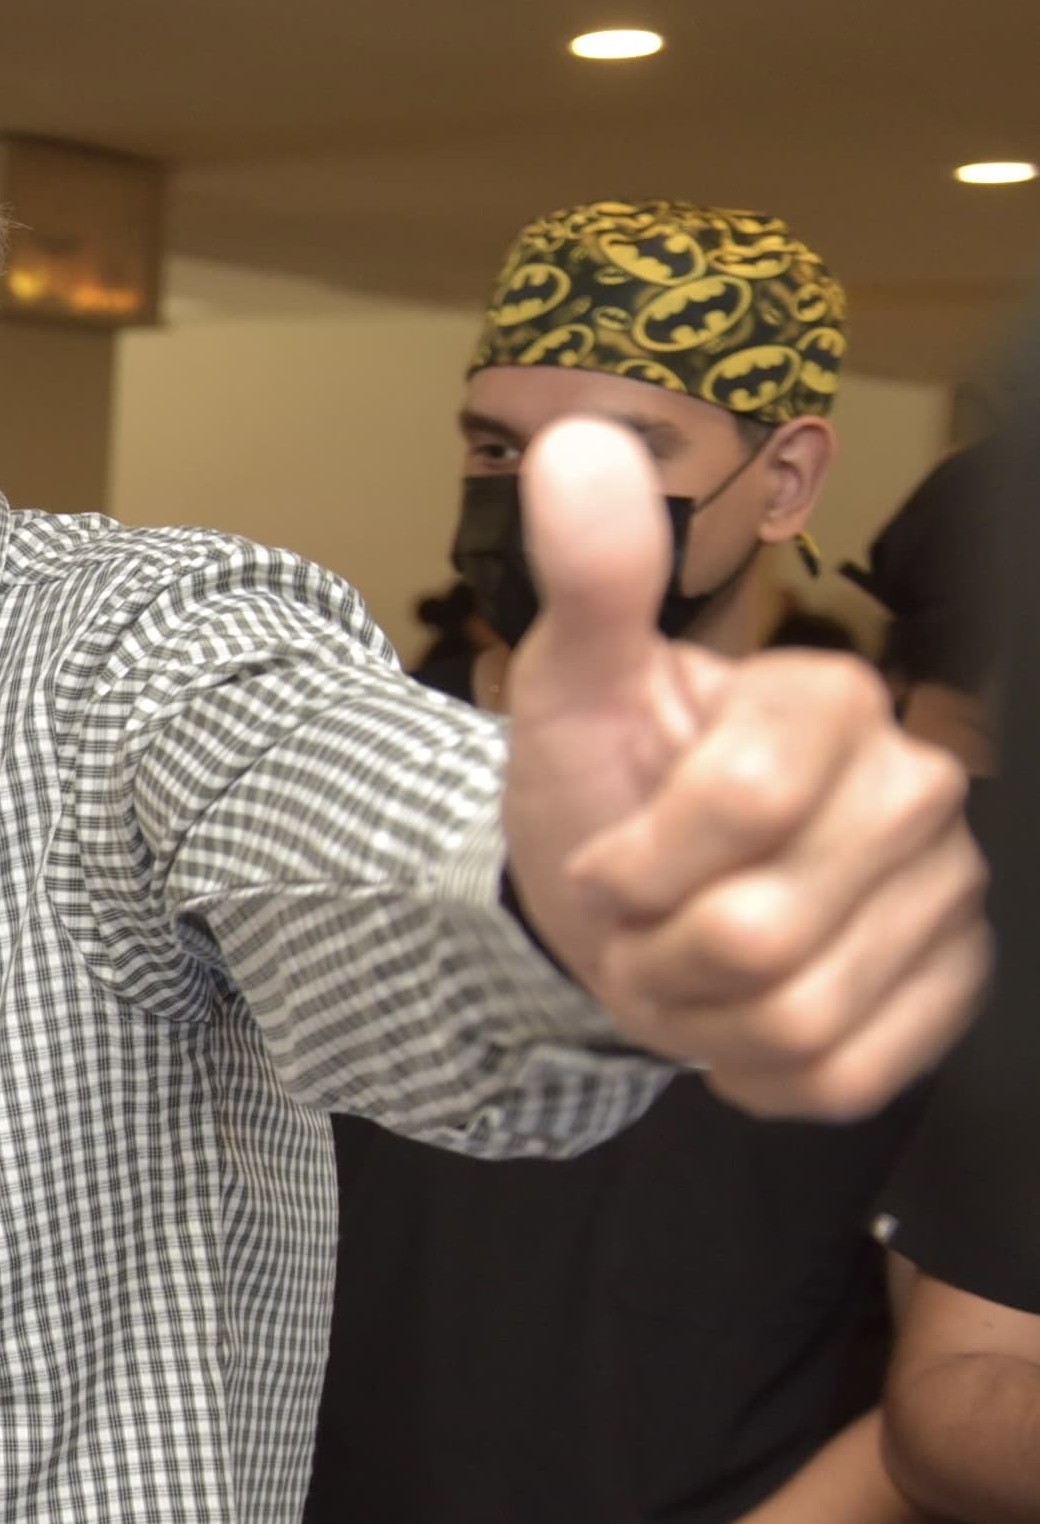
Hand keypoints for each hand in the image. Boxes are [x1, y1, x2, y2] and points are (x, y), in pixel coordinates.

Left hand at [500, 417, 985, 1118]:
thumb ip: (592, 576)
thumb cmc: (603, 790)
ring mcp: (947, 897)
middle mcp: (920, 791)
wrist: (618, 905)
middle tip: (639, 919)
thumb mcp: (572, 687)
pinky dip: (750, 1070)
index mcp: (832, 701)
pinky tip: (727, 1019)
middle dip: (654, 946)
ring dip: (693, 1014)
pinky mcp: (949, 995)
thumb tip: (577, 447)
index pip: (744, 801)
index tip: (607, 858)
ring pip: (797, 1014)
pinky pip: (842, 1076)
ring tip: (677, 964)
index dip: (637, 860)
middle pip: (760, 929)